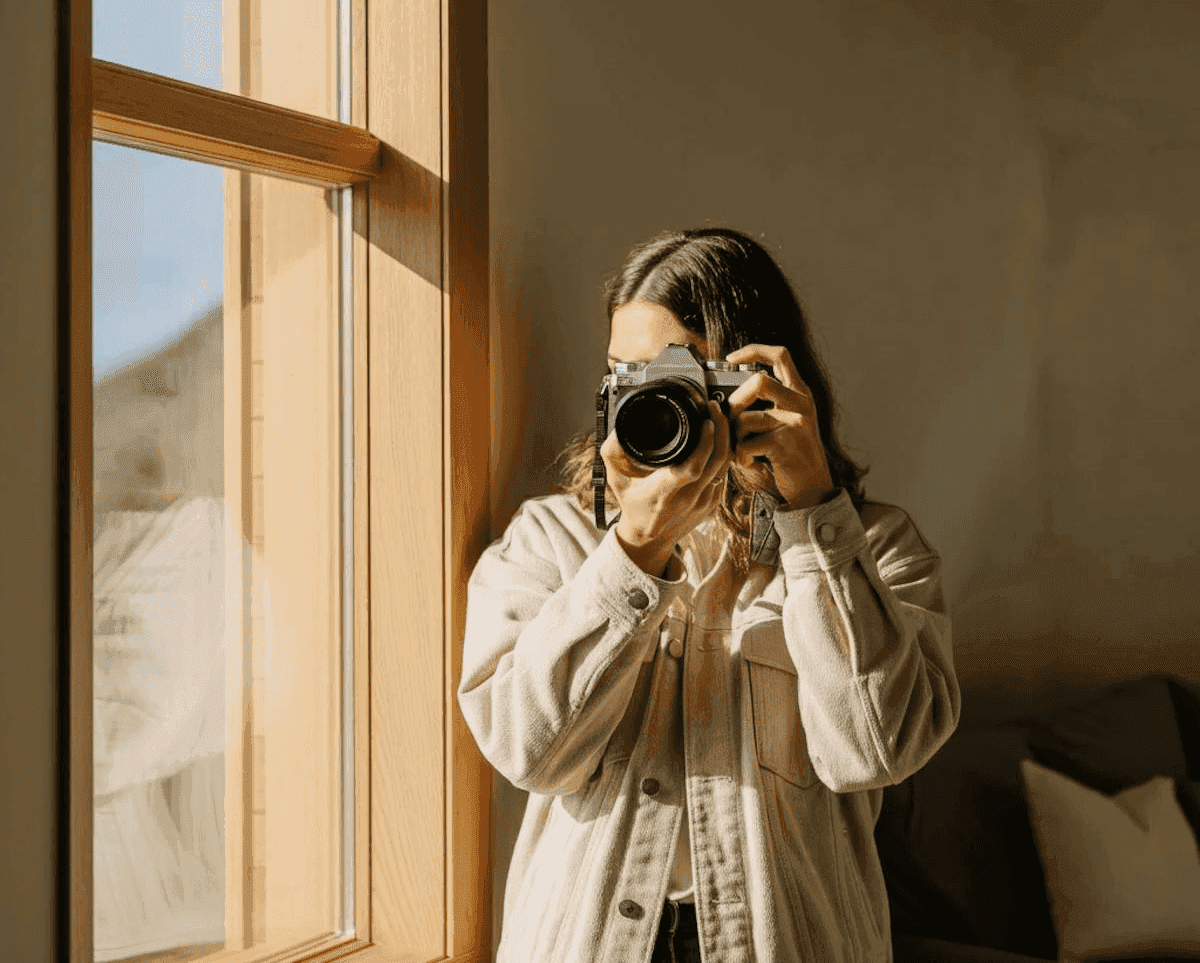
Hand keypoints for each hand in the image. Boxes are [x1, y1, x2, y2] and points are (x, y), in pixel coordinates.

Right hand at [601, 400, 731, 575]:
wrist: (649, 539)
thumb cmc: (633, 505)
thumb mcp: (616, 480)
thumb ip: (613, 452)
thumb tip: (619, 426)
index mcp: (663, 493)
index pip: (692, 468)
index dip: (704, 444)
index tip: (706, 422)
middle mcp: (686, 499)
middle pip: (715, 461)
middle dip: (720, 430)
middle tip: (714, 409)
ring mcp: (702, 502)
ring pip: (724, 466)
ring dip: (725, 439)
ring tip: (718, 417)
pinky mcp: (712, 503)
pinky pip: (724, 474)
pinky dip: (723, 453)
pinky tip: (719, 439)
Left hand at [725, 344, 833, 509]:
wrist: (813, 486)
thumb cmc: (793, 452)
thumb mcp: (790, 418)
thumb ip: (771, 400)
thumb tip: (730, 392)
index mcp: (800, 392)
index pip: (780, 355)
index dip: (753, 350)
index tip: (730, 359)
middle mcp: (801, 403)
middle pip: (758, 381)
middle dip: (735, 400)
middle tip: (732, 417)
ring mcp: (795, 423)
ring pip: (746, 418)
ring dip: (736, 436)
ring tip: (743, 448)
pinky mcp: (785, 446)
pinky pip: (746, 445)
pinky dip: (741, 457)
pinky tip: (750, 462)